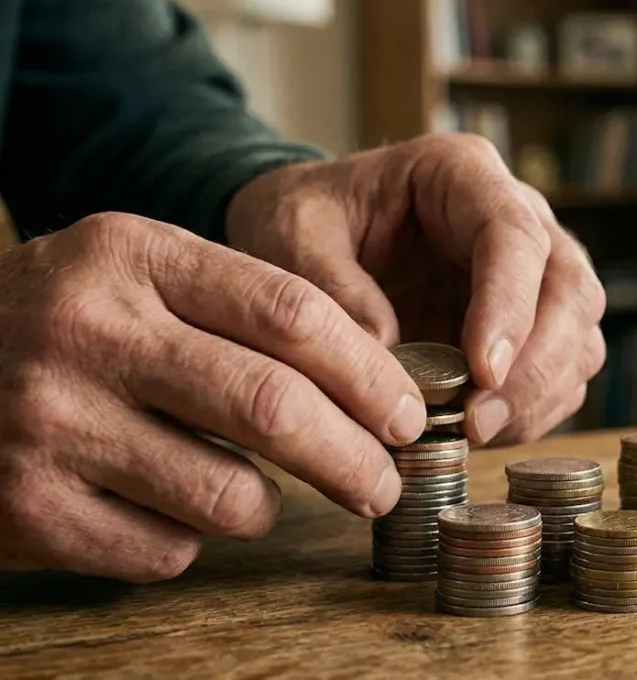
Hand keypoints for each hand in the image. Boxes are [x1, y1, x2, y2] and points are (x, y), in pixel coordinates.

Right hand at [0, 214, 427, 581]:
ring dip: (267, 507)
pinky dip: (191, 543)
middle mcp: (87, 331)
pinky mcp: (27, 507)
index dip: (368, 373)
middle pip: (274, 406)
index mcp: (131, 255)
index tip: (407, 413)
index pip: (290, 313)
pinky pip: (166, 550)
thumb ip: (243, 307)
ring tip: (256, 496)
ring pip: (229, 495)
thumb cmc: (66, 321)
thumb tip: (375, 387)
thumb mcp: (136, 273)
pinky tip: (168, 510)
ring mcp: (49, 421)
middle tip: (385, 483)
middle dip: (354, 457)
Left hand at [226, 133, 606, 445]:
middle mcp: (517, 216)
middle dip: (536, 366)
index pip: (514, 234)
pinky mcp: (531, 325)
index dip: (509, 305)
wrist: (310, 235)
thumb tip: (387, 353)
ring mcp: (533, 273)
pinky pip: (560, 372)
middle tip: (479, 421)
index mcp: (462, 173)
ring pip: (578, 335)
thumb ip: (331, 289)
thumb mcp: (291, 237)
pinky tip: (482, 430)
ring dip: (538, 395)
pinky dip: (531, 411)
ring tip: (474, 432)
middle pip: (570, 289)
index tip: (482, 371)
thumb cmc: (304, 221)